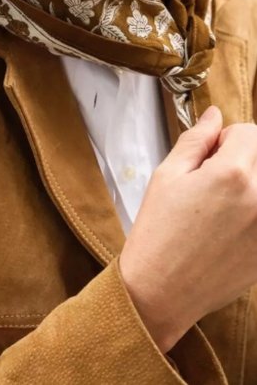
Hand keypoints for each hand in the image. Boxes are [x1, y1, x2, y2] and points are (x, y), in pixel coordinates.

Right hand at [119, 106, 256, 352]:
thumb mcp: (167, 176)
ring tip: (223, 202)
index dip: (225, 138)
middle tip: (213, 177)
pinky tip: (229, 226)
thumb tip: (214, 116)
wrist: (161, 290)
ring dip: (249, 183)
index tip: (209, 155)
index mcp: (232, 175)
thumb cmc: (158, 232)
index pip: (249, 131)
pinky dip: (251, 212)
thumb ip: (195, 140)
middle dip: (242, 157)